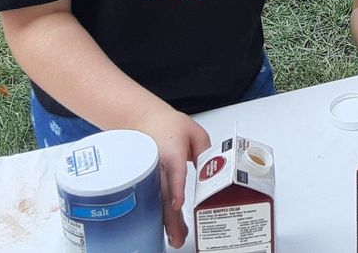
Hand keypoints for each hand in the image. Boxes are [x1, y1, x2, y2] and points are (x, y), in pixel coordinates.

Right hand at [134, 107, 210, 248]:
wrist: (144, 120)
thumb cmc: (168, 125)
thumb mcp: (195, 132)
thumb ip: (206, 152)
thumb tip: (213, 172)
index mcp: (170, 151)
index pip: (174, 171)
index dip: (177, 188)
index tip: (179, 203)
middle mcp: (157, 165)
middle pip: (164, 194)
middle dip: (171, 217)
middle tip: (178, 235)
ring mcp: (151, 175)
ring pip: (158, 202)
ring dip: (167, 221)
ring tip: (176, 237)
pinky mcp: (149, 181)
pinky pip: (156, 200)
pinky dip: (163, 215)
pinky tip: (170, 227)